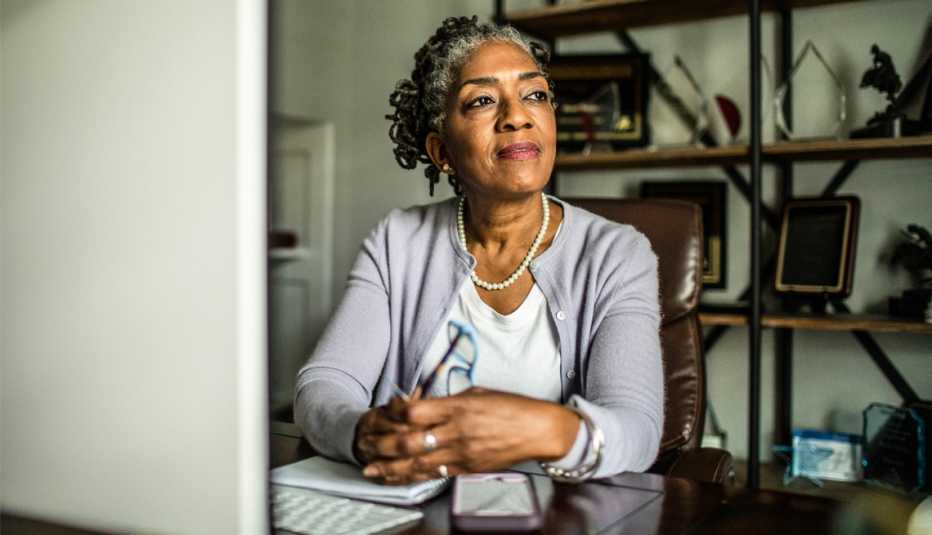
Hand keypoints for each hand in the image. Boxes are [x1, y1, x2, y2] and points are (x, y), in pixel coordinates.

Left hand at [361, 387, 579, 484]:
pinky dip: (412, 478)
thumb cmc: (511, 407)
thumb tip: (424, 404)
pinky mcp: (467, 468)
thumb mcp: (477, 393)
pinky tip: (397, 479)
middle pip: (409, 440)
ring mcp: (461, 453)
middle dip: (382, 444)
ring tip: (370, 470)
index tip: (383, 410)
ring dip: (390, 468)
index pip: (414, 411)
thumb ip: (448, 400)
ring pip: (417, 463)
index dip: (393, 412)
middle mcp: (456, 431)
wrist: (538, 430)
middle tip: (365, 445)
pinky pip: (434, 475)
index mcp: (457, 407)